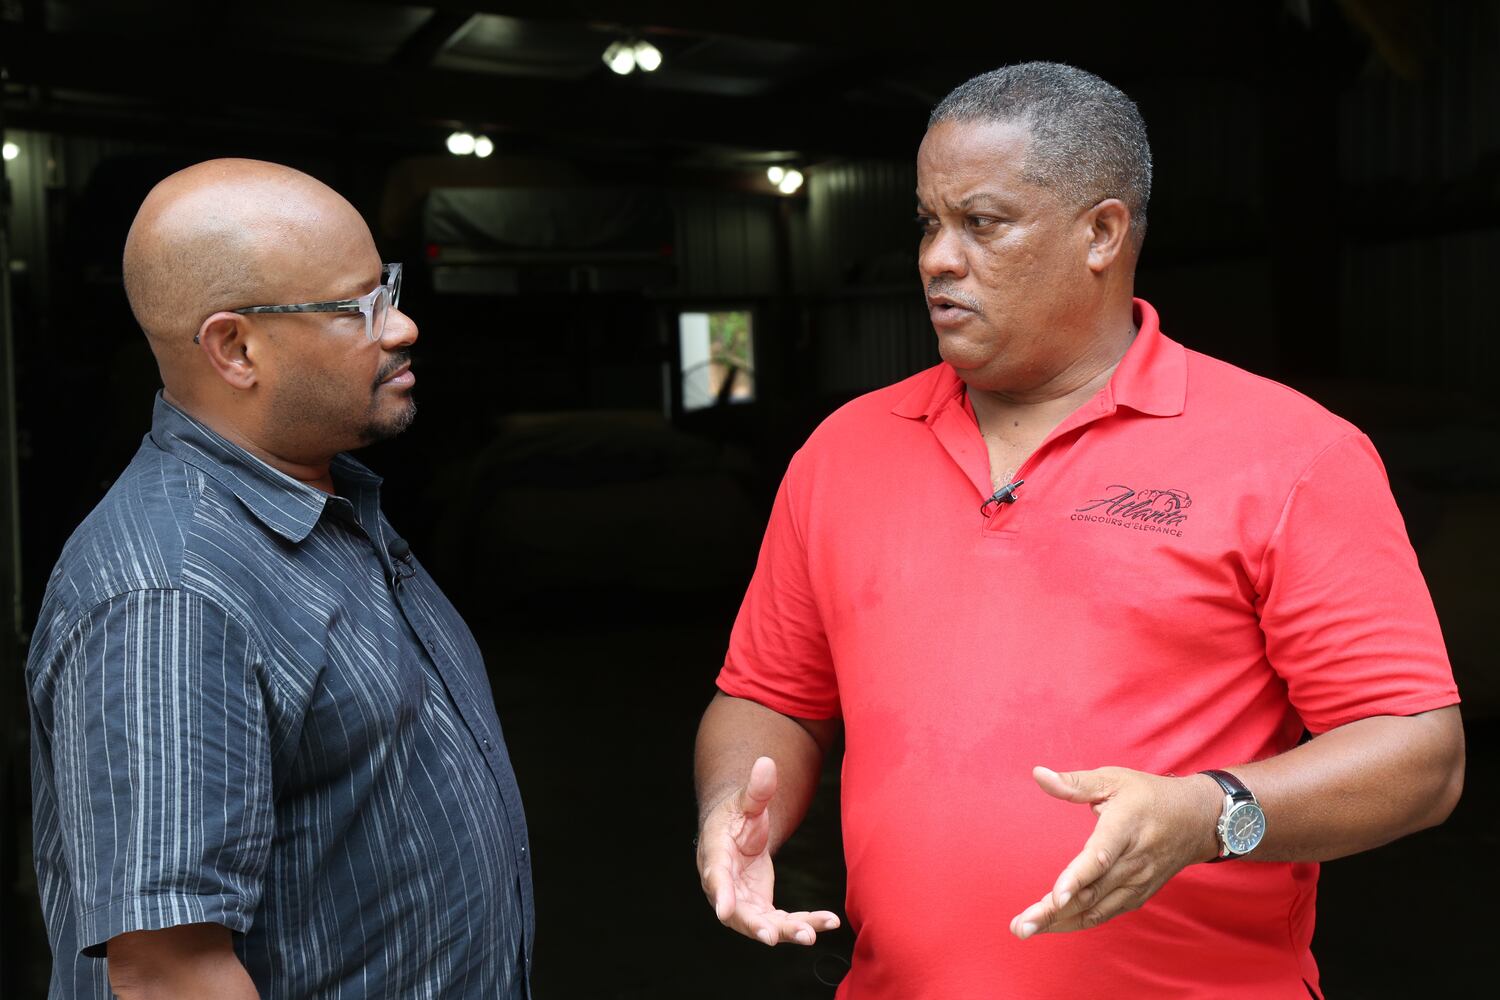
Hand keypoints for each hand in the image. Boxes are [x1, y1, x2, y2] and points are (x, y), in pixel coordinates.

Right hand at [697, 755, 840, 946]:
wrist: (737, 834)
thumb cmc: (736, 817)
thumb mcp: (745, 802)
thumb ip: (757, 790)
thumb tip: (766, 762)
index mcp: (715, 856)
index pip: (716, 876)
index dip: (720, 893)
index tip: (724, 910)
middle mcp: (725, 887)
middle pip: (738, 912)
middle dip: (755, 926)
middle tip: (774, 937)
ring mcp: (742, 902)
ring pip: (763, 924)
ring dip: (786, 931)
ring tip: (811, 935)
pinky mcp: (761, 908)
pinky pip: (782, 921)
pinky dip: (803, 923)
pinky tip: (829, 921)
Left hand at [1009, 765, 1220, 938]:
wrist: (1198, 821)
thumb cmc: (1149, 796)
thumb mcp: (1114, 779)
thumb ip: (1075, 783)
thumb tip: (1039, 774)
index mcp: (1125, 828)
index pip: (1100, 856)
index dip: (1077, 878)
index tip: (1055, 896)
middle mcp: (1133, 861)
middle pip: (1091, 892)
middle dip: (1053, 912)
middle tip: (1020, 926)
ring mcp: (1137, 883)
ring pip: (1095, 909)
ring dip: (1059, 922)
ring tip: (1024, 930)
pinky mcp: (1138, 895)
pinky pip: (1104, 914)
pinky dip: (1077, 922)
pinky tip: (1052, 925)